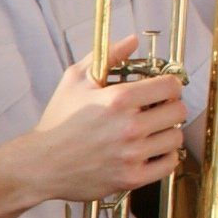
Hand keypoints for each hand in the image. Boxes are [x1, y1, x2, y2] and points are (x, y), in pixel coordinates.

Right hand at [13, 35, 186, 205]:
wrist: (39, 164)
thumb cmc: (57, 122)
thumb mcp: (74, 80)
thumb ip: (107, 56)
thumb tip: (132, 41)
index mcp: (118, 99)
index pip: (171, 86)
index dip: (170, 86)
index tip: (162, 91)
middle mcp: (129, 126)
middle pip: (178, 112)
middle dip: (170, 108)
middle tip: (157, 111)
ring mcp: (131, 154)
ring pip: (175, 138)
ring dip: (167, 133)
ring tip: (152, 133)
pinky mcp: (131, 177)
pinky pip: (168, 164)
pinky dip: (165, 157)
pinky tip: (150, 151)